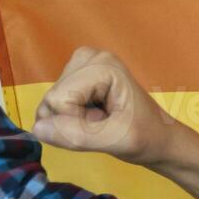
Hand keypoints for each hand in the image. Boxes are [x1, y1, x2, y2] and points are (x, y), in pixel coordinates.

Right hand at [31, 47, 182, 166]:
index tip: (108, 123)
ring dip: (73, 122)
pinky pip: (54, 108)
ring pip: (50, 105)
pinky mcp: (75, 79)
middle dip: (74, 121)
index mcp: (102, 65)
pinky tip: (95, 118)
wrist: (161, 141)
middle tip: (106, 123)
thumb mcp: (118, 141)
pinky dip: (71, 120)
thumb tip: (37, 128)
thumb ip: (78, 135)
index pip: (58, 100)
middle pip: (52, 100)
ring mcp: (80, 67)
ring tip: (103, 121)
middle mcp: (88, 58)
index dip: (77, 122)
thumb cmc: (148, 138)